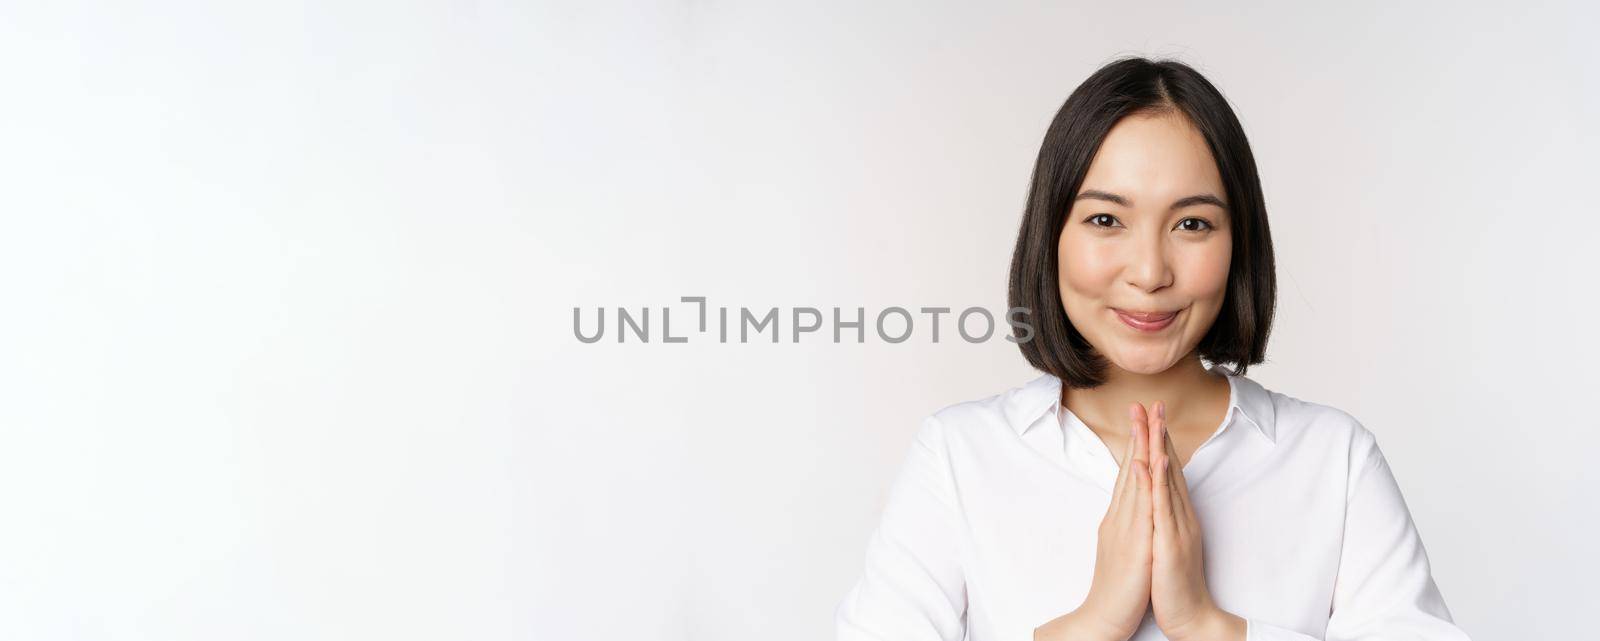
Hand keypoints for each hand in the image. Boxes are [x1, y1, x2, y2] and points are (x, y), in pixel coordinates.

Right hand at [1062, 403, 1157, 640]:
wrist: (1104, 618)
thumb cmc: (1117, 588)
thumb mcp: (1122, 548)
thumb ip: (1126, 524)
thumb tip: (1131, 507)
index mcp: (1120, 518)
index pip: (1129, 474)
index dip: (1136, 445)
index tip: (1142, 419)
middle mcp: (1120, 517)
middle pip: (1129, 469)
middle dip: (1137, 435)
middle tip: (1141, 404)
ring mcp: (1126, 528)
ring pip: (1135, 481)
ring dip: (1141, 448)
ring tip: (1146, 420)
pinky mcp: (1135, 544)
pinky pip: (1140, 508)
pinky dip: (1142, 483)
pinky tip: (1144, 463)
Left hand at [1146, 401, 1244, 640]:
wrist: (1189, 616)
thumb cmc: (1173, 581)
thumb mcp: (1165, 541)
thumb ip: (1163, 518)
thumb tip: (1156, 498)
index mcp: (1176, 515)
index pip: (1167, 471)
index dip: (1159, 441)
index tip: (1150, 415)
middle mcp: (1180, 515)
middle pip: (1170, 468)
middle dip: (1160, 434)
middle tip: (1153, 402)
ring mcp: (1177, 527)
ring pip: (1167, 481)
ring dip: (1160, 448)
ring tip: (1153, 419)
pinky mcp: (1170, 543)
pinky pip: (1161, 508)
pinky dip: (1156, 483)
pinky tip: (1151, 462)